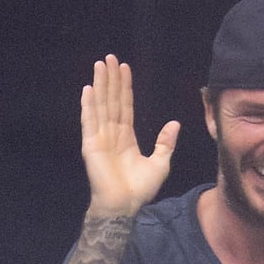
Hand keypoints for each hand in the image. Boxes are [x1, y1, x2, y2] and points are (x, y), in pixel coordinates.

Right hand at [82, 54, 179, 217]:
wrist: (125, 205)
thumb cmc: (140, 189)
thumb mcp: (161, 163)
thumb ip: (166, 143)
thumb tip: (175, 123)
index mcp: (127, 138)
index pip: (125, 106)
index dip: (125, 88)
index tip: (125, 68)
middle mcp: (112, 134)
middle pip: (112, 101)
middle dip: (111, 79)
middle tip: (111, 57)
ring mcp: (100, 138)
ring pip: (101, 106)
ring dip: (100, 85)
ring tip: (100, 65)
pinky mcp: (91, 145)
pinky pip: (89, 122)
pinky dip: (88, 106)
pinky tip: (88, 89)